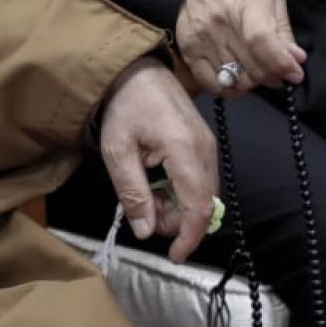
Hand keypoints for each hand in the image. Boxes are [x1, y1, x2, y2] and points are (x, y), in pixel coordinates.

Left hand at [98, 57, 218, 262]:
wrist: (137, 70)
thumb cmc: (123, 106)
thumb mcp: (117, 151)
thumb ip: (132, 193)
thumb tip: (146, 231)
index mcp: (185, 150)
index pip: (198, 206)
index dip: (189, 237)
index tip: (174, 256)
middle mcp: (206, 149)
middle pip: (202, 204)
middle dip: (175, 221)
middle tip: (141, 212)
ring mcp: (208, 145)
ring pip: (202, 195)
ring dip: (176, 207)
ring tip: (144, 195)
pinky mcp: (205, 143)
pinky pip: (200, 180)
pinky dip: (180, 192)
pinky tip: (156, 183)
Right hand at [173, 0, 306, 98]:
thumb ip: (282, 29)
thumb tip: (296, 59)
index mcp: (246, 2)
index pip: (262, 42)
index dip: (281, 64)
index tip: (295, 73)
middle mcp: (220, 22)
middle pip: (251, 66)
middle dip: (273, 76)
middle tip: (279, 73)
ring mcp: (202, 37)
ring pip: (234, 78)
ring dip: (252, 82)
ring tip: (257, 72)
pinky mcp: (189, 49)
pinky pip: (210, 82)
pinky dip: (228, 87)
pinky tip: (237, 79)